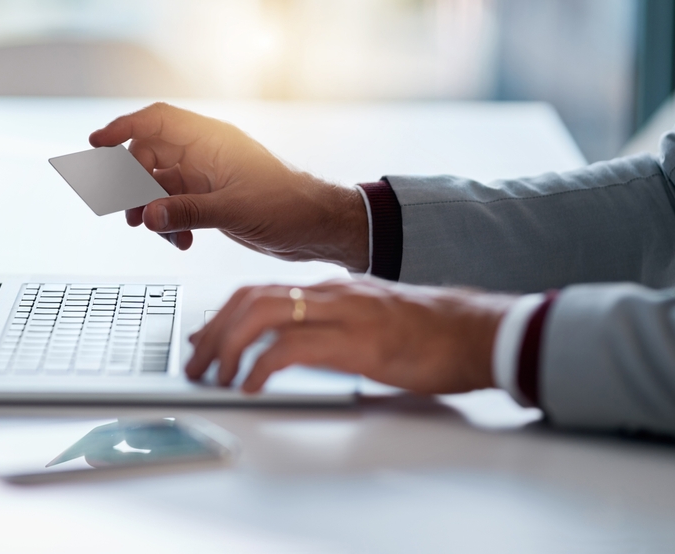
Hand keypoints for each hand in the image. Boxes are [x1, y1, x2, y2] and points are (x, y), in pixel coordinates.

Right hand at [89, 103, 369, 270]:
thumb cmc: (290, 206)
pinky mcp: (209, 200)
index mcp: (212, 140)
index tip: (97, 144)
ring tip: (155, 231)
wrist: (319, 227)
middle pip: (148, 155)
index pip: (157, 121)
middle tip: (129, 212)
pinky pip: (173, 206)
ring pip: (157, 185)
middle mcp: (205, 154)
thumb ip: (188, 211)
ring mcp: (205, 177)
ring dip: (150, 208)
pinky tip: (181, 242)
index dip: (123, 127)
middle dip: (133, 184)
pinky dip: (169, 223)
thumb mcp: (236, 209)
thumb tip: (147, 215)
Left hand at [185, 278, 515, 393]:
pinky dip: (259, 366)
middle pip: (249, 297)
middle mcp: (328, 292)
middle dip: (213, 330)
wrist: (477, 331)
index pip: (259, 290)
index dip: (222, 314)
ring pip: (260, 314)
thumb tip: (294, 351)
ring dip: (226, 346)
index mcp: (330, 288)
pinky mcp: (353, 341)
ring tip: (214, 377)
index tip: (203, 339)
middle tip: (197, 363)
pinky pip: (289, 348)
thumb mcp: (369, 322)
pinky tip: (250, 386)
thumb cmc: (430, 332)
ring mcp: (340, 312)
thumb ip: (332, 328)